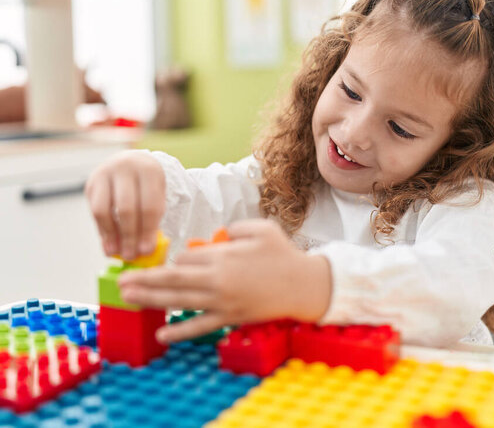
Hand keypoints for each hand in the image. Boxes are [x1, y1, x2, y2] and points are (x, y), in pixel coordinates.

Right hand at [85, 151, 165, 259]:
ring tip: (117, 253)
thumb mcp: (158, 196)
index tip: (146, 250)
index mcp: (149, 171)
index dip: (148, 231)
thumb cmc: (149, 186)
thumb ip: (152, 219)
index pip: (150, 206)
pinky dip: (102, 230)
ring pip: (104, 210)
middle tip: (131, 255)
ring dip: (111, 235)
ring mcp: (105, 173)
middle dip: (129, 236)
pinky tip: (108, 244)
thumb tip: (145, 251)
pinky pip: (94, 210)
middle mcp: (126, 168)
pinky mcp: (92, 182)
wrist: (132, 163)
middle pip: (126, 208)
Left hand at [118, 219, 331, 342]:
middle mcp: (217, 279)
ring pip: (178, 300)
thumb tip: (218, 235)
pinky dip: (179, 332)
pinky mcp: (229, 318)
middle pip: (172, 278)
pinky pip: (199, 326)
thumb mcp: (261, 228)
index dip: (177, 257)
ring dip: (150, 299)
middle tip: (121, 281)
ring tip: (128, 298)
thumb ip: (235, 227)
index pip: (187, 255)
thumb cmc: (284, 255)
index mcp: (223, 255)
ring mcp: (222, 301)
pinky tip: (161, 334)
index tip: (176, 260)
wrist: (304, 285)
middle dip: (145, 279)